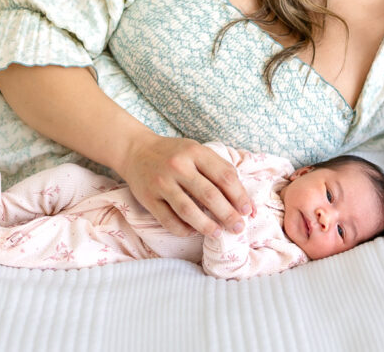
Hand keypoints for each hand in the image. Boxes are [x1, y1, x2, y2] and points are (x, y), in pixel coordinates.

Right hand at [117, 134, 253, 237]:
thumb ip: (219, 170)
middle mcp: (178, 166)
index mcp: (195, 152)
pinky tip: (193, 232)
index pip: (224, 176)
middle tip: (238, 227)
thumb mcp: (197, 151)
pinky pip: (168, 220)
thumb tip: (244, 201)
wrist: (136, 150)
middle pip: (209, 195)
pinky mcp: (148, 198)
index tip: (248, 211)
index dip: (240, 196)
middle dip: (228, 215)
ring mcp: (162, 183)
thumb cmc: (175, 153)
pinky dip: (183, 230)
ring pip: (188, 211)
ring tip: (218, 234)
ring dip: (207, 226)